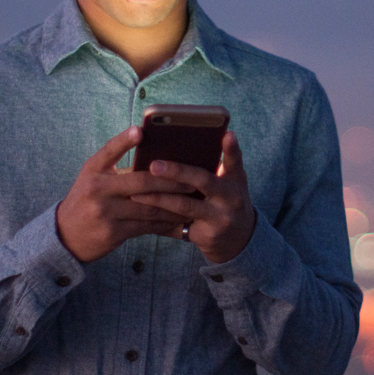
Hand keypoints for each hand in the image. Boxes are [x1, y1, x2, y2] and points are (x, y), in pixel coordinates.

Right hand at [55, 126, 196, 262]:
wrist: (66, 234)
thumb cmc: (88, 200)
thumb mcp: (94, 179)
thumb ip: (119, 171)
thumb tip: (158, 164)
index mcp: (93, 170)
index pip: (109, 151)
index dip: (124, 140)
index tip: (140, 130)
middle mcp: (97, 188)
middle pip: (141, 182)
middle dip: (170, 182)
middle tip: (191, 181)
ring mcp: (104, 211)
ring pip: (148, 207)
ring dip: (173, 205)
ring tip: (190, 201)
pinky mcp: (112, 232)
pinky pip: (145, 226)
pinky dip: (164, 223)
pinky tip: (176, 219)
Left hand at [131, 131, 256, 263]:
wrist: (239, 240)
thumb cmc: (224, 201)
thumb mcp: (227, 184)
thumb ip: (213, 167)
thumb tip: (176, 145)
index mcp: (235, 180)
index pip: (234, 161)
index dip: (231, 148)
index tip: (226, 134)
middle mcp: (232, 198)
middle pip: (203, 180)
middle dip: (177, 171)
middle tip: (153, 165)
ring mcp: (221, 218)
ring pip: (184, 205)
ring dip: (158, 198)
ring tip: (135, 193)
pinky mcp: (207, 235)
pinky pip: (177, 225)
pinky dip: (158, 219)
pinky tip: (139, 213)